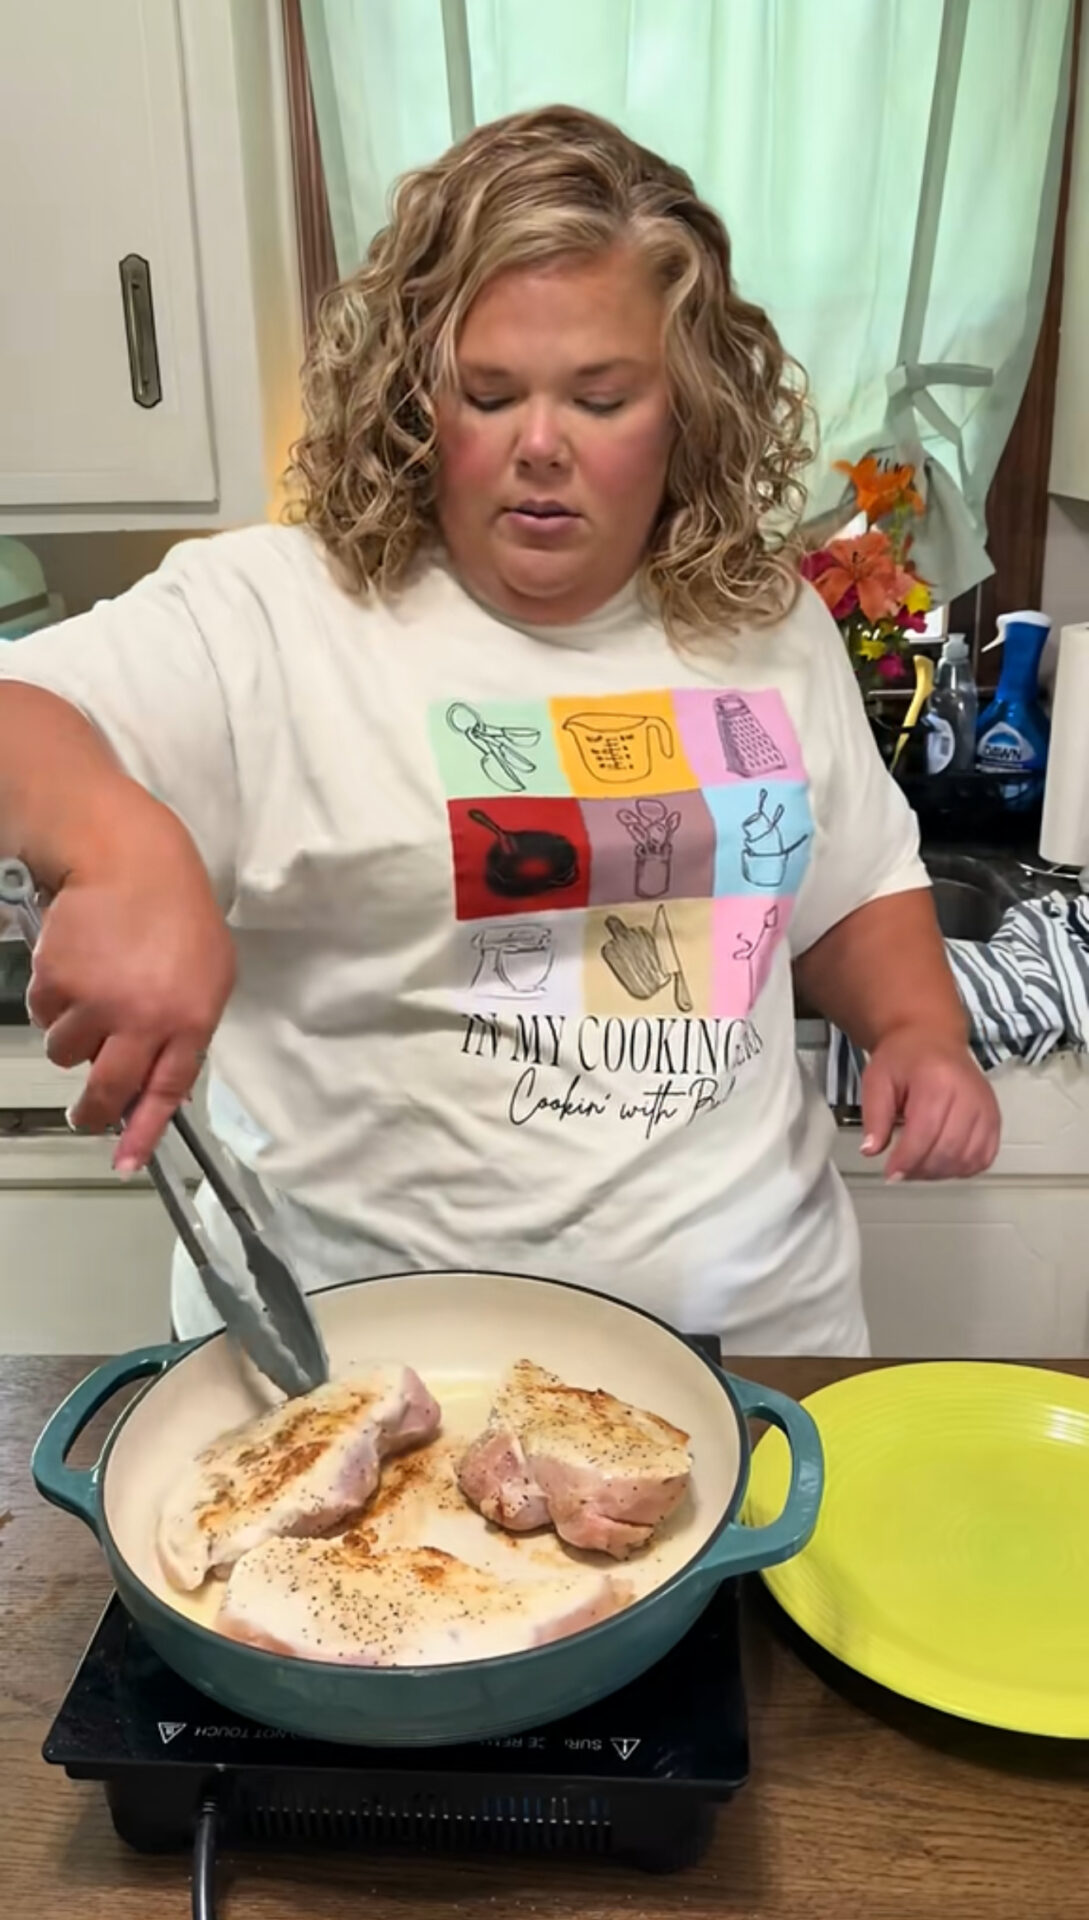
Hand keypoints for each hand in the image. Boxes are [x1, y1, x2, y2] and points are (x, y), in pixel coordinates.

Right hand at [26, 811, 234, 1171]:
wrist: (129, 856)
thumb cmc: (176, 911)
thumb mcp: (209, 972)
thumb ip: (189, 1027)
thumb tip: (162, 1081)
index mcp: (191, 1019)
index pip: (167, 1092)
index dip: (143, 1133)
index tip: (126, 1162)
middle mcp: (144, 1018)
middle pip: (109, 1090)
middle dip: (92, 1112)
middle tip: (84, 1114)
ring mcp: (98, 1001)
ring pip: (67, 1054)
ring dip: (73, 1037)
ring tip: (92, 997)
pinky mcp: (58, 980)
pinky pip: (43, 1014)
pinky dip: (52, 1000)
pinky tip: (74, 967)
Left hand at [860, 1028, 999, 1181]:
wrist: (932, 1038)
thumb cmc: (905, 1057)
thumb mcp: (877, 1080)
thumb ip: (874, 1116)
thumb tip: (871, 1150)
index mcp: (938, 1081)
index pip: (925, 1133)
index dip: (907, 1161)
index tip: (891, 1173)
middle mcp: (968, 1094)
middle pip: (948, 1150)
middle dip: (921, 1169)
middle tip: (901, 1172)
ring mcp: (985, 1107)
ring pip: (968, 1158)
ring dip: (940, 1172)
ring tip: (918, 1167)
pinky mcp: (994, 1117)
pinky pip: (984, 1156)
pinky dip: (963, 1168)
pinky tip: (942, 1163)